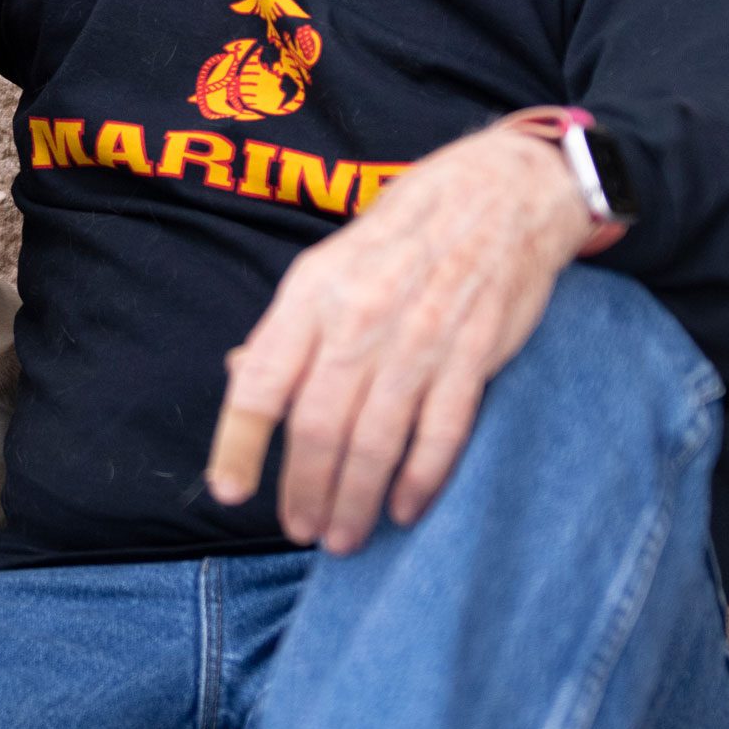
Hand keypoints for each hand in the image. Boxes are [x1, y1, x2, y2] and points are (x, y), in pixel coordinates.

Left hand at [207, 127, 597, 553]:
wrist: (499, 192)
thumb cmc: (402, 233)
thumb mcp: (328, 263)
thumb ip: (287, 327)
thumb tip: (239, 375)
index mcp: (312, 291)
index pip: (261, 379)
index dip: (239, 441)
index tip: (229, 492)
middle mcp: (361, 316)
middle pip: (318, 425)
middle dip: (303, 489)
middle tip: (300, 530)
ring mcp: (421, 337)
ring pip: (376, 441)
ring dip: (356, 500)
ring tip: (343, 537)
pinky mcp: (475, 354)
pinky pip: (441, 434)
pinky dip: (420, 481)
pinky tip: (404, 510)